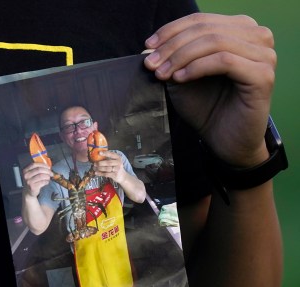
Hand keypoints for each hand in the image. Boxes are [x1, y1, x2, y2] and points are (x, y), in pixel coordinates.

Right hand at [21, 163, 52, 197]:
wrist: (28, 192)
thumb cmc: (32, 181)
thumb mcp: (32, 174)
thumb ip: (38, 169)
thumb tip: (48, 167)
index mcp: (26, 170)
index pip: (34, 165)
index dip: (43, 165)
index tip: (48, 167)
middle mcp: (26, 175)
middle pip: (39, 170)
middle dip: (47, 171)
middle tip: (51, 173)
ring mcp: (29, 181)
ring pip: (41, 176)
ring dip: (47, 176)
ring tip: (49, 178)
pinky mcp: (32, 187)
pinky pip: (43, 182)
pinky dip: (46, 181)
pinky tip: (47, 182)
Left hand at [93, 151, 126, 181]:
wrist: (122, 176)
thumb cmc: (115, 167)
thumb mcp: (114, 161)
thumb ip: (108, 158)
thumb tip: (97, 155)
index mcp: (118, 157)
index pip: (111, 154)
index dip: (105, 153)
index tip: (99, 152)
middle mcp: (118, 163)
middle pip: (108, 162)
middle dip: (100, 163)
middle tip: (94, 163)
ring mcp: (117, 169)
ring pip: (107, 169)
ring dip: (99, 168)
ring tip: (94, 168)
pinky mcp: (115, 175)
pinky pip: (106, 174)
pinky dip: (100, 173)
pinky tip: (96, 173)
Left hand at [144, 13, 275, 167]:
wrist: (223, 139)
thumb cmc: (206, 106)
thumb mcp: (182, 75)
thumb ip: (171, 57)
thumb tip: (149, 46)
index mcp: (240, 30)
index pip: (201, 20)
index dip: (171, 30)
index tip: (148, 46)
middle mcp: (257, 37)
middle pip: (206, 29)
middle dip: (172, 46)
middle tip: (151, 64)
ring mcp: (264, 55)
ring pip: (215, 42)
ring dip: (182, 57)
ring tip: (163, 74)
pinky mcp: (263, 75)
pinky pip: (224, 61)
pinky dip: (197, 68)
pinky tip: (180, 79)